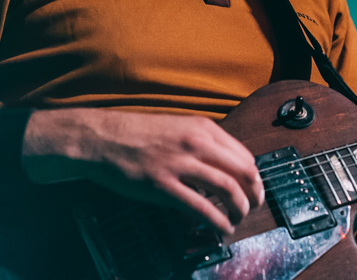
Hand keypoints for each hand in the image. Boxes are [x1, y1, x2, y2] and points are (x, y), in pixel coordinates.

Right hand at [21, 109, 264, 234]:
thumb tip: (222, 167)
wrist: (102, 137)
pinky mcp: (164, 186)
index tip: (254, 189)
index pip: (244, 155)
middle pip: (243, 172)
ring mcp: (180, 164)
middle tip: (253, 208)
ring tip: (237, 220)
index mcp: (202, 128)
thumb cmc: (136, 134)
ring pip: (228, 190)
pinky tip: (220, 228)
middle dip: (254, 195)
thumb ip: (201, 143)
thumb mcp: (176, 127)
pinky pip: (202, 208)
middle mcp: (196, 143)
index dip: (254, 177)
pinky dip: (217, 221)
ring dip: (239, 210)